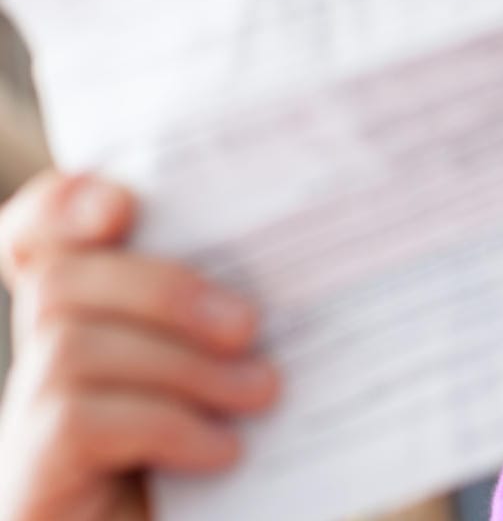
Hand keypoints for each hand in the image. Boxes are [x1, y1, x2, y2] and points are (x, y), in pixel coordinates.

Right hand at [0, 172, 278, 520]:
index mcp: (94, 322)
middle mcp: (44, 366)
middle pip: (63, 280)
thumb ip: (238, 320)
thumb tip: (293, 259)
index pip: (39, 239)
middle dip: (165, 289)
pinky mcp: (33, 480)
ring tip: (261, 392)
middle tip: (252, 324)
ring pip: (73, 346)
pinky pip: (81, 420)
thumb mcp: (242, 374)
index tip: (121, 205)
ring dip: (182, 363)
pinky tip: (224, 451)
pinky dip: (166, 424)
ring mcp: (27, 426)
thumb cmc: (238, 467)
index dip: (61, 206)